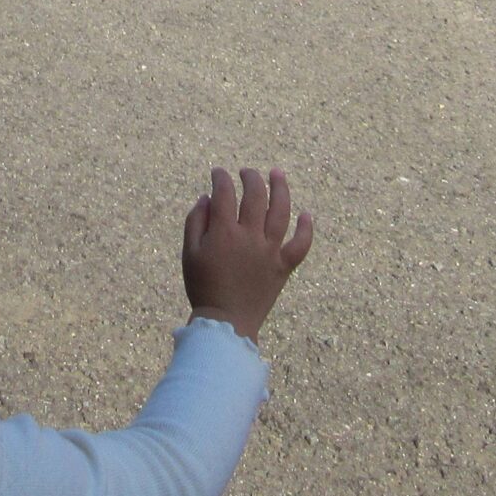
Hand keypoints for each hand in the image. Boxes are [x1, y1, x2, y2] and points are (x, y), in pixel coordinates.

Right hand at [182, 166, 313, 341]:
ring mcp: (269, 251)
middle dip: (250, 178)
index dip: (221, 178)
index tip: (218, 173)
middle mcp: (250, 237)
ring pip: (281, 212)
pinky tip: (306, 215)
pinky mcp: (283, 266)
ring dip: (280, 189)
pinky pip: (300, 245)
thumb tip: (207, 197)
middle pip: (256, 196)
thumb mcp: (190, 253)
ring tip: (277, 174)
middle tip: (245, 172)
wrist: (227, 323)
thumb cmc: (203, 287)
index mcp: (224, 233)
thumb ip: (196, 221)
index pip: (225, 193)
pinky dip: (305, 229)